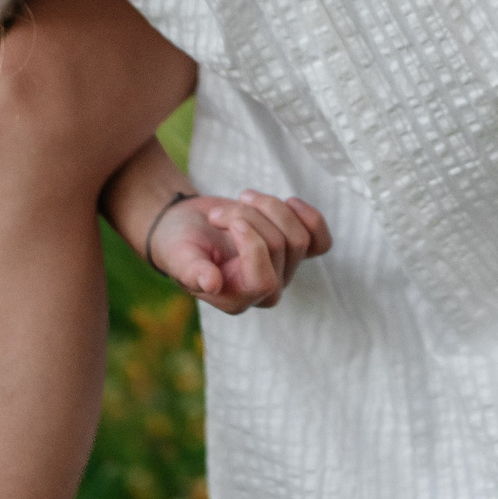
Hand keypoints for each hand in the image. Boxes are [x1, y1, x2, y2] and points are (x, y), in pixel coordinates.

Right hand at [145, 189, 333, 313]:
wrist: (188, 227)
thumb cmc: (179, 244)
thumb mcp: (177, 255)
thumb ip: (192, 270)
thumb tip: (210, 283)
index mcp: (236, 299)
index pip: (263, 280)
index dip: (252, 244)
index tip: (231, 221)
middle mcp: (265, 291)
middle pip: (282, 250)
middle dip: (252, 217)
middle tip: (218, 212)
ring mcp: (283, 270)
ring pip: (301, 239)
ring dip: (272, 208)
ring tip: (242, 199)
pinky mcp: (293, 250)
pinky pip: (320, 241)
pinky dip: (311, 218)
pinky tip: (290, 202)